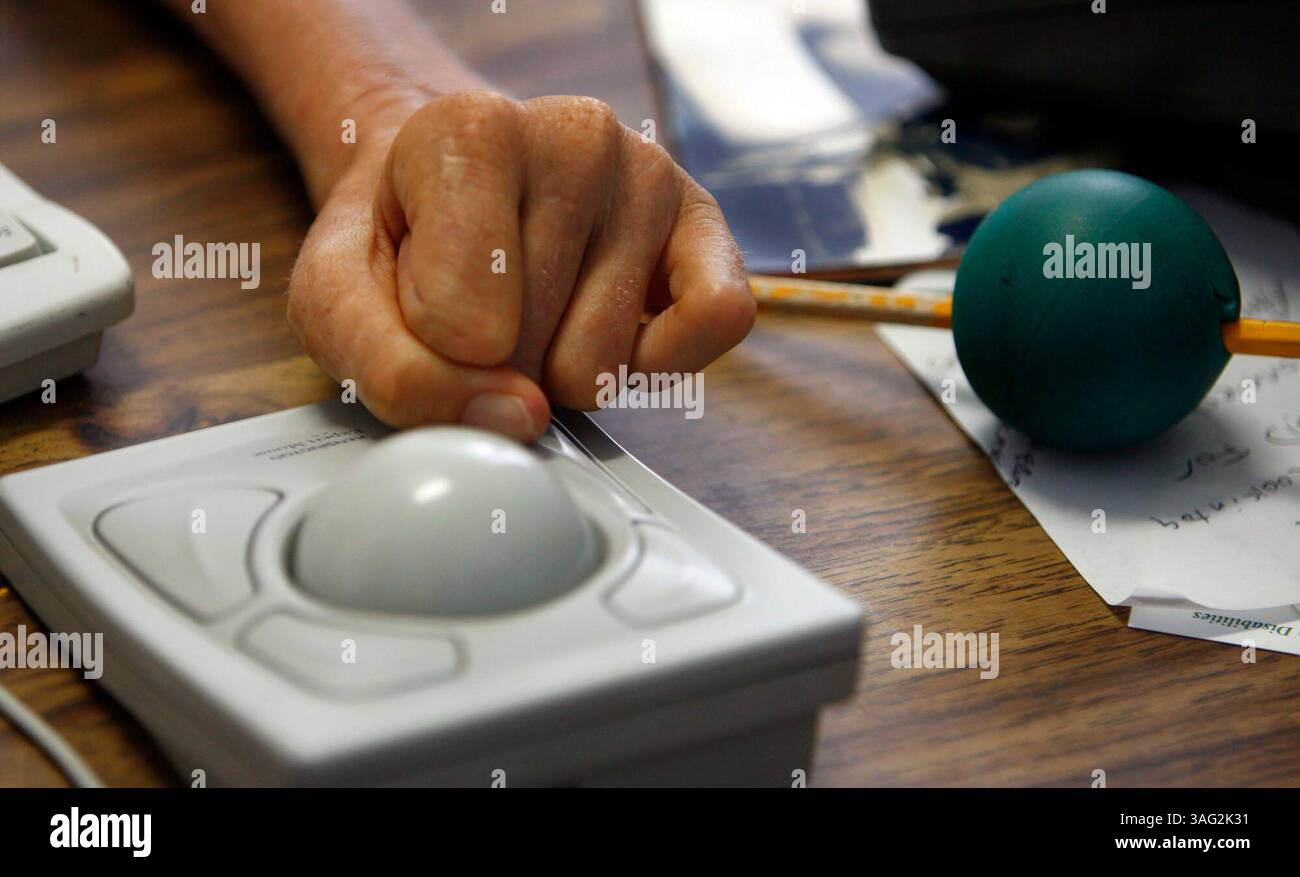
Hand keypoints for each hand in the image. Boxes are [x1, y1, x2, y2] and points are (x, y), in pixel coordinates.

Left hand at [287, 90, 754, 440]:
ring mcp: (651, 174)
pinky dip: (658, 366)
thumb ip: (390, 369)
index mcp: (471, 128)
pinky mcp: (709, 224)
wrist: (449, 189)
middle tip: (480, 310)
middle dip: (496, 363)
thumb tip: (516, 418)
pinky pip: (715, 325)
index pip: (460, 322)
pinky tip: (615, 334)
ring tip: (537, 308)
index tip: (420, 302)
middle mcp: (576, 134)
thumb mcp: (335, 302)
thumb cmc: (398, 245)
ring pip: (603, 365)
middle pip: (529, 351)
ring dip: (559, 368)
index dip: (430, 350)